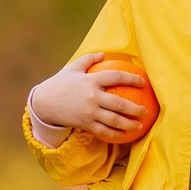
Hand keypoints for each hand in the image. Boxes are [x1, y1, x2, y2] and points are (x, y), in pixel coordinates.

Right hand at [31, 52, 149, 143]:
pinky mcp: (85, 124)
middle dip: (135, 108)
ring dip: (129, 124)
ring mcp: (89, 112)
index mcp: (91, 81)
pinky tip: (124, 136)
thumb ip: (89, 59)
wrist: (44, 103)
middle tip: (146, 111)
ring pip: (114, 120)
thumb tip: (104, 53)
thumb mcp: (73, 68)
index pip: (115, 77)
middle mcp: (92, 97)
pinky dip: (115, 134)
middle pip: (119, 103)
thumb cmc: (60, 84)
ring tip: (140, 126)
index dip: (131, 78)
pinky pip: (103, 131)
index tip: (143, 82)